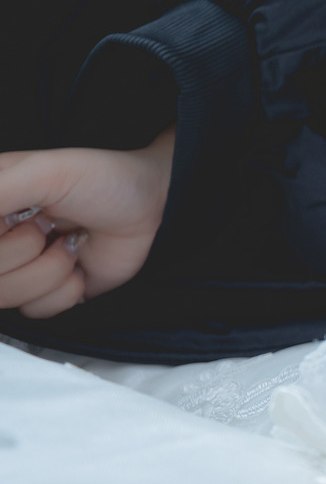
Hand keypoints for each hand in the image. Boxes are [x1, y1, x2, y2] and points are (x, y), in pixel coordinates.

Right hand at [0, 128, 174, 317]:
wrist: (152, 203)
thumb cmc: (98, 177)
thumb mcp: (40, 171)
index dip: (0, 245)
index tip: (24, 226)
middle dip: (22, 252)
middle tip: (47, 227)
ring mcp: (15, 270)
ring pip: (4, 296)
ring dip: (48, 271)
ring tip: (67, 243)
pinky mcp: (44, 294)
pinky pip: (35, 312)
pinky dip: (65, 291)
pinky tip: (78, 265)